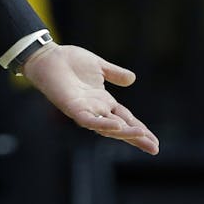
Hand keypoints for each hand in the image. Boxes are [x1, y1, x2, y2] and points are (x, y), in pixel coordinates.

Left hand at [22, 44, 159, 154]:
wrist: (47, 55)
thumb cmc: (69, 60)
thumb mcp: (98, 66)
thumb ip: (114, 73)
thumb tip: (132, 79)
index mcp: (103, 100)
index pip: (126, 118)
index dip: (140, 129)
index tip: (155, 142)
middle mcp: (95, 108)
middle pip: (120, 127)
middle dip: (137, 137)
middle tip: (154, 148)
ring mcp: (84, 109)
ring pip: (107, 127)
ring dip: (124, 132)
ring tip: (142, 136)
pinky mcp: (72, 107)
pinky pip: (89, 119)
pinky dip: (102, 124)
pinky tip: (116, 127)